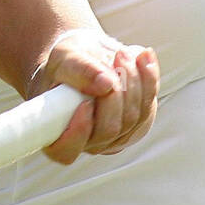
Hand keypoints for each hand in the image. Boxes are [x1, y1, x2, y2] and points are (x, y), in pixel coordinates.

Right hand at [28, 30, 158, 163]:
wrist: (85, 58)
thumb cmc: (67, 63)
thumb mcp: (64, 57)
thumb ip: (79, 69)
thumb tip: (105, 83)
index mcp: (55, 131)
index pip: (63, 150)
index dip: (76, 133)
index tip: (84, 105)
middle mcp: (85, 141)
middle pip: (107, 130)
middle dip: (115, 94)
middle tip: (113, 60)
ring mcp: (113, 136)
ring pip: (132, 118)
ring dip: (132, 81)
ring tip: (123, 53)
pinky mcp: (136, 124)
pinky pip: (147, 106)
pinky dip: (149, 79)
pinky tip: (143, 56)